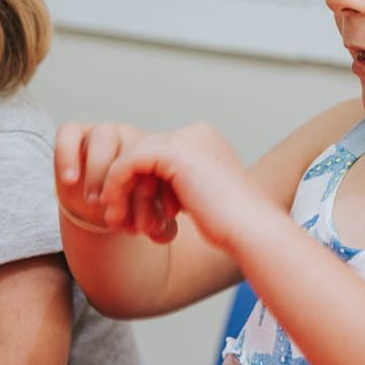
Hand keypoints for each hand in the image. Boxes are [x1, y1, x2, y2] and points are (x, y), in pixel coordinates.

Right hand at [55, 122, 179, 242]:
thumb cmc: (129, 205)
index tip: (142, 226)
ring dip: (98, 171)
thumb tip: (163, 235)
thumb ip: (158, 227)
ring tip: (94, 201)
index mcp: (153, 151)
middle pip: (129, 149)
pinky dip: (67, 155)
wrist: (99, 200)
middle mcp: (130, 136)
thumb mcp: (147, 218)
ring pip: (103, 137)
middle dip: (122, 186)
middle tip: (115, 215)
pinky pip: (68, 133)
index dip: (148, 196)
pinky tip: (69, 180)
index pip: (154, 164)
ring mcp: (102, 131)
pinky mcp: (74, 133)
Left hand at [97, 123, 266, 252]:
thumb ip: (174, 187)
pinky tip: (115, 212)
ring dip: (119, 191)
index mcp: (204, 141)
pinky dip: (116, 186)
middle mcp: (196, 133)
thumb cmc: (228, 226)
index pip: (158, 156)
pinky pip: (129, 162)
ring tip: (114, 221)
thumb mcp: (196, 199)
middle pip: (143, 154)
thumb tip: (143, 189)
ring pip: (133, 157)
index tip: (130, 216)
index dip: (139, 186)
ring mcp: (186, 138)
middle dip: (126, 188)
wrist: (249, 231)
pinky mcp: (174, 151)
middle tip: (115, 219)